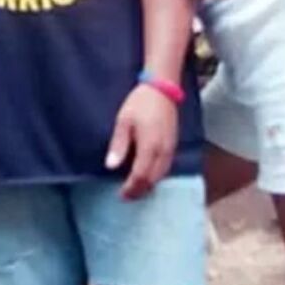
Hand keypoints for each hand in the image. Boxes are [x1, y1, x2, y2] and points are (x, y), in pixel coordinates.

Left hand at [106, 85, 177, 199]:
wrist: (162, 88)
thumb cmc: (140, 103)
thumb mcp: (123, 121)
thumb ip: (118, 145)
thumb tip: (111, 166)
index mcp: (149, 146)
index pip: (140, 176)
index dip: (131, 188)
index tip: (121, 195)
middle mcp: (163, 151)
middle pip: (152, 179)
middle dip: (140, 190)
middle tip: (127, 195)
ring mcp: (171, 148)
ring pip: (162, 175)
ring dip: (149, 184)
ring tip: (136, 188)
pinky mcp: (174, 144)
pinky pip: (166, 167)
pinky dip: (157, 175)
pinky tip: (148, 174)